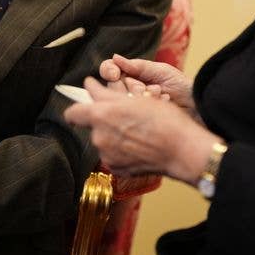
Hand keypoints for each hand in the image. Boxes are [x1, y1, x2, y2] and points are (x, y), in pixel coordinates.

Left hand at [64, 77, 219, 184]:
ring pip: (104, 141)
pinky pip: (112, 155)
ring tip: (136, 132)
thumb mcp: (134, 98)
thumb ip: (105, 94)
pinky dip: (121, 150)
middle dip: (105, 121)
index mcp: (101, 116)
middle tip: (126, 117)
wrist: (181, 150)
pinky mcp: (116, 169)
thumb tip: (89, 85)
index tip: (87, 104)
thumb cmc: (163, 120)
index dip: (79, 107)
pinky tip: (137, 146)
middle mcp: (99, 137)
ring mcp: (107, 155)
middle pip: (92, 126)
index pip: (73, 113)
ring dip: (114, 135)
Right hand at [100, 54, 195, 117]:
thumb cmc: (181, 85)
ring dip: (141, 95)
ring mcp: (133, 105)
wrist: (197, 105)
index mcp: (132, 74)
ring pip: (122, 100)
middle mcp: (129, 89)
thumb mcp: (160, 70)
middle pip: (112, 87)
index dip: (109, 71)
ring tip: (159, 93)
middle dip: (131, 86)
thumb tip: (115, 58)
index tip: (115, 74)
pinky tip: (163, 102)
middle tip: (146, 87)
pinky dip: (151, 104)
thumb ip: (138, 66)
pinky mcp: (139, 119)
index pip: (109, 70)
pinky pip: (134, 112)